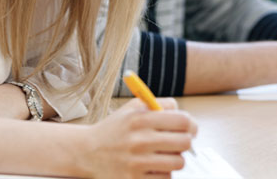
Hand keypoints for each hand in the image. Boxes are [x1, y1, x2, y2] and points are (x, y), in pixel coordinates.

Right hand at [82, 97, 196, 177]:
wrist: (86, 152)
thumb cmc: (114, 130)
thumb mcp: (132, 109)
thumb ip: (159, 105)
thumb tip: (186, 116)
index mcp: (141, 119)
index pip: (183, 121)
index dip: (191, 125)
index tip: (189, 129)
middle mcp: (139, 140)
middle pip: (185, 142)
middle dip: (185, 142)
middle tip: (178, 143)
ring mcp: (137, 162)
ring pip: (178, 162)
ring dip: (174, 159)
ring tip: (163, 155)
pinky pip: (166, 178)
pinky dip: (163, 173)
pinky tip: (153, 167)